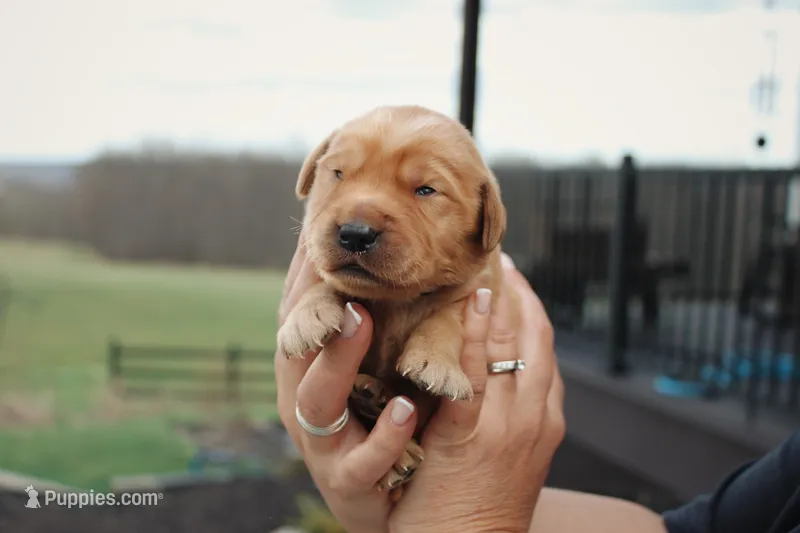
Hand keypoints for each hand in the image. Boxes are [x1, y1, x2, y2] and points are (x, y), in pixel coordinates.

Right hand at [275, 240, 419, 532]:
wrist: (380, 502)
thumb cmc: (368, 421)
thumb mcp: (356, 371)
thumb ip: (355, 321)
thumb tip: (361, 256)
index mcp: (304, 370)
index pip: (295, 313)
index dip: (303, 273)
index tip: (319, 230)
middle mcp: (303, 401)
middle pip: (296, 349)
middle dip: (312, 306)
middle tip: (338, 263)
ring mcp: (322, 443)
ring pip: (317, 399)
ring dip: (337, 358)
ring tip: (360, 320)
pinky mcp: (348, 482)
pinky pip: (362, 460)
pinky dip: (383, 434)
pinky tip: (406, 408)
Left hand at [388, 254, 564, 532]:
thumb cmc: (483, 508)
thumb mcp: (511, 457)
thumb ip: (509, 415)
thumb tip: (492, 374)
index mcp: (546, 420)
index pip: (544, 352)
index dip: (534, 311)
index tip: (518, 283)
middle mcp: (535, 416)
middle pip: (536, 340)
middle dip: (524, 295)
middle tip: (504, 261)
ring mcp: (507, 425)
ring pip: (513, 347)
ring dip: (503, 302)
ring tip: (488, 268)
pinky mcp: (471, 434)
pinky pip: (476, 371)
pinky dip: (476, 331)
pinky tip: (474, 301)